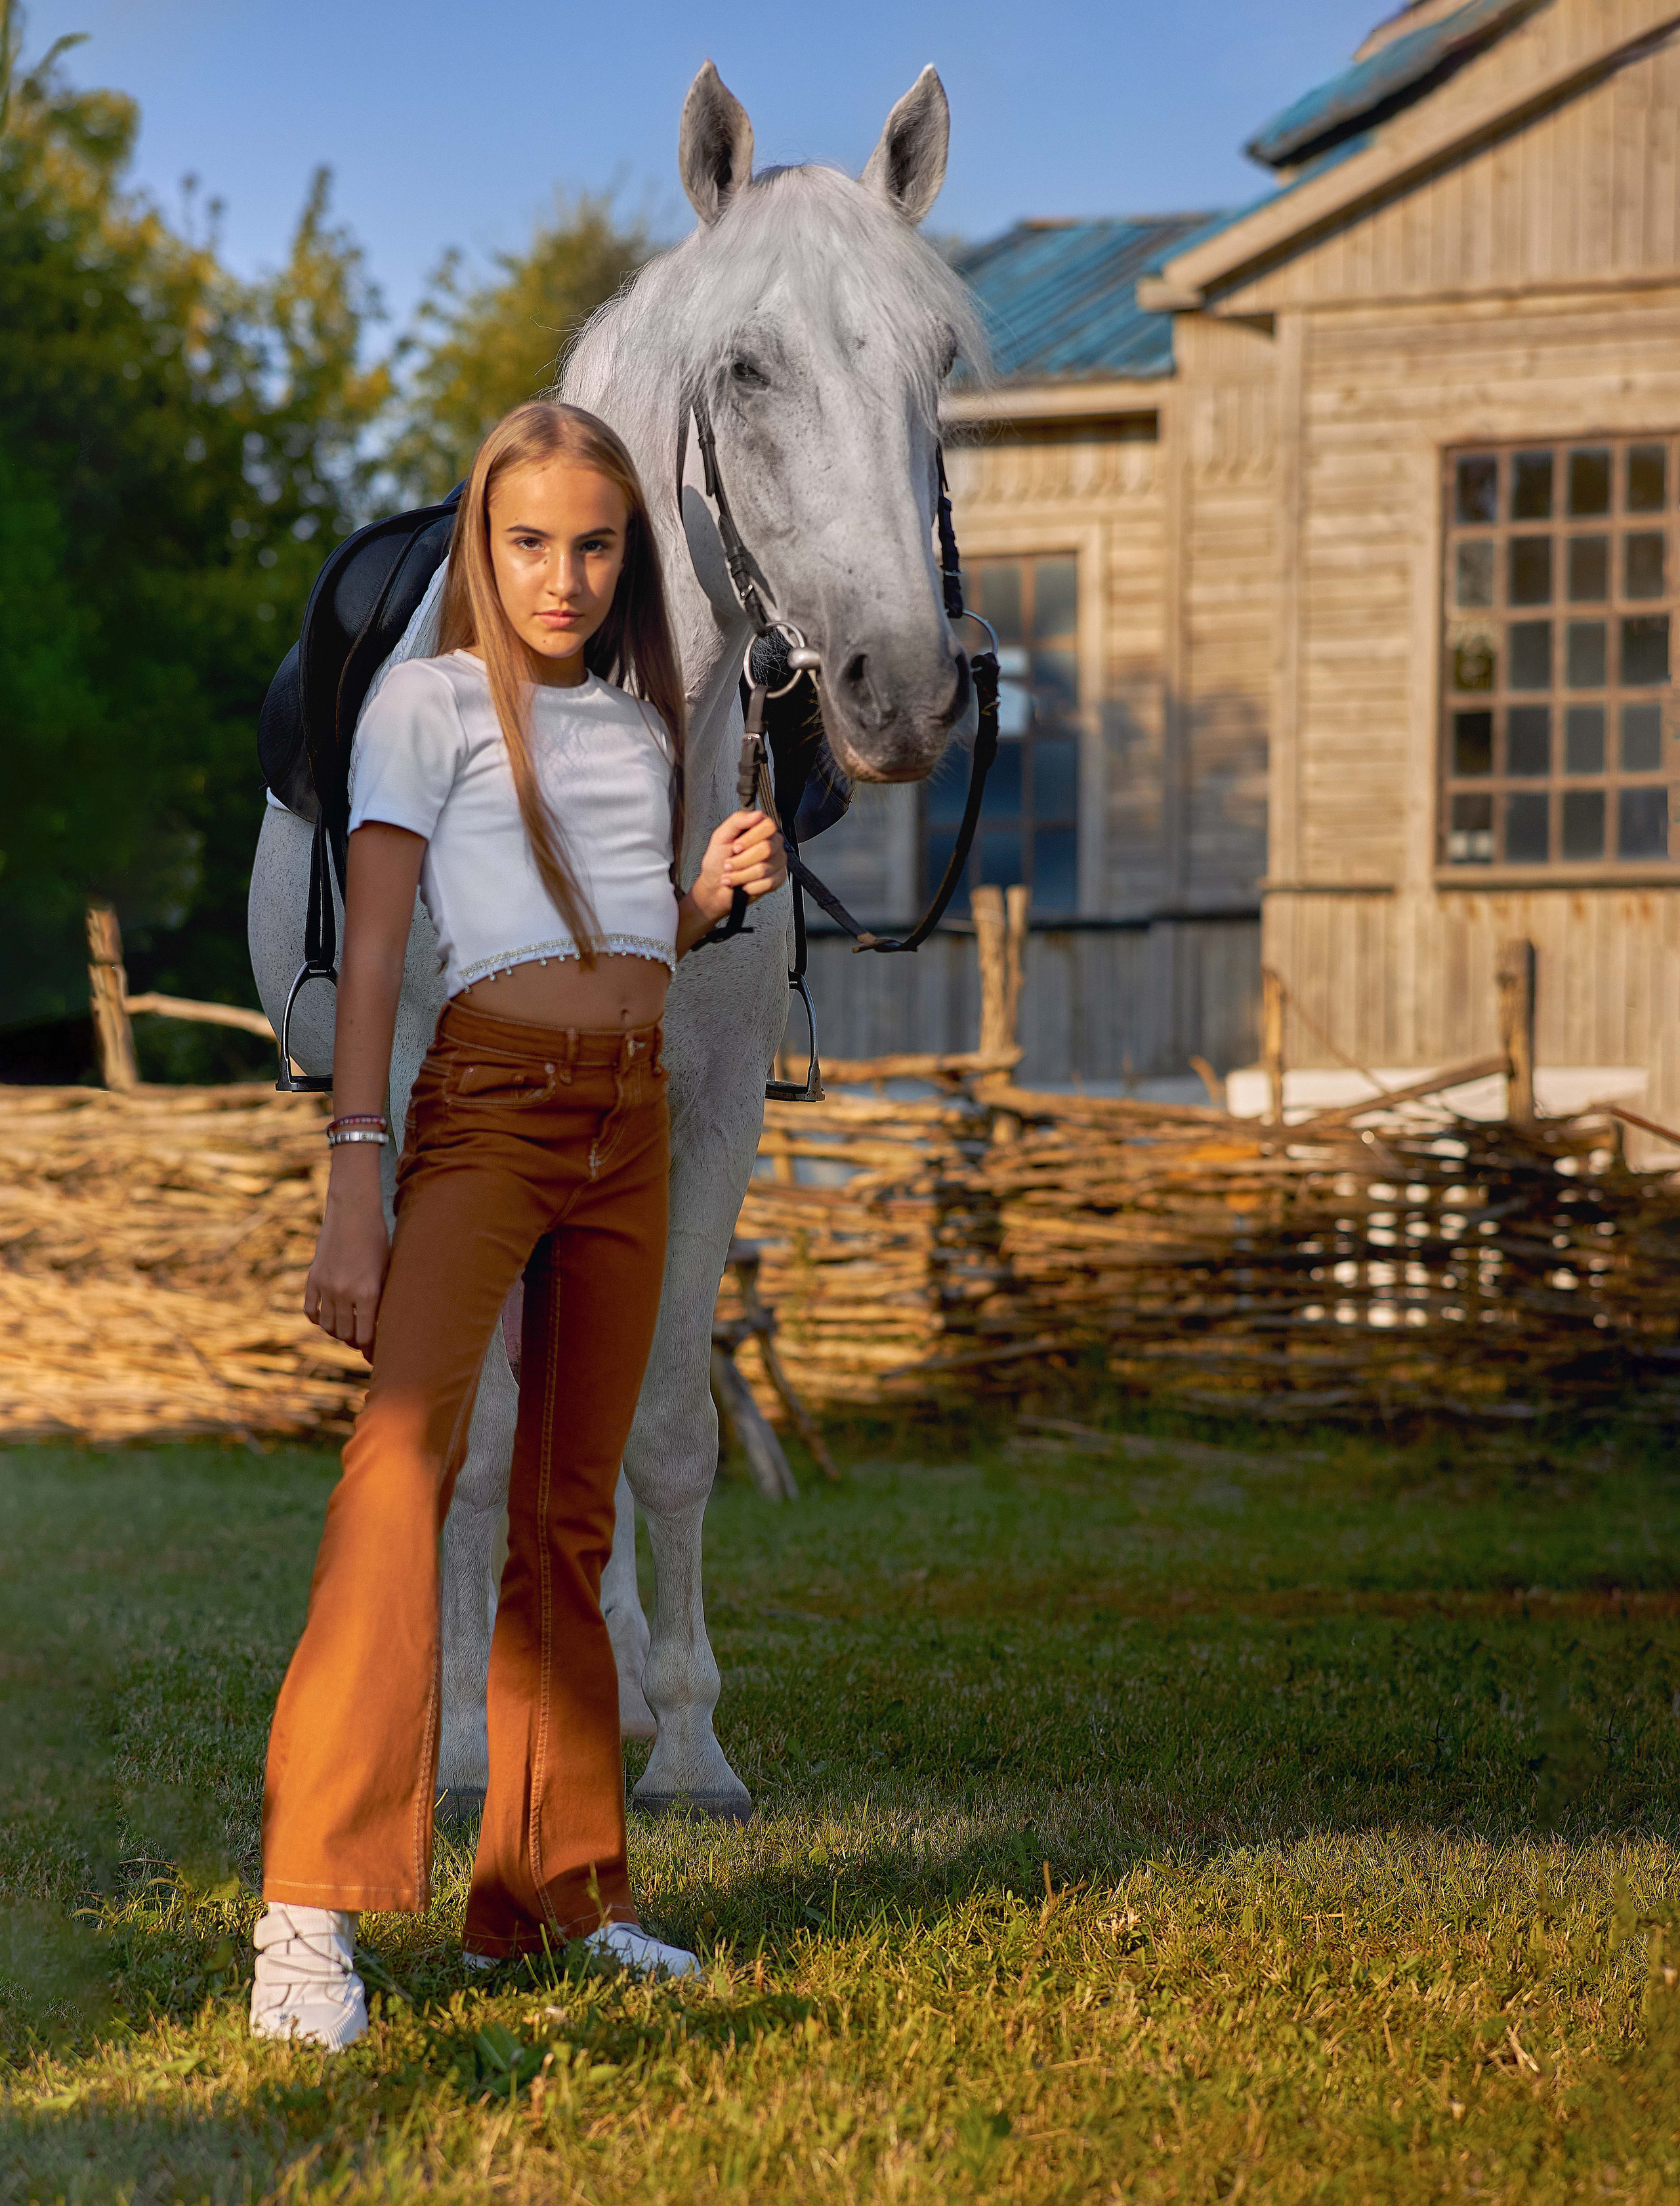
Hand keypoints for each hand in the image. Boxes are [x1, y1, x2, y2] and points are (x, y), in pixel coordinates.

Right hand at [304, 1157, 389, 1359]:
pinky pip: (310, 1310)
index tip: (376, 1356)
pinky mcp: (312, 1278)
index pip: (366, 1336)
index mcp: (369, 1292)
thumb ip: (382, 1298)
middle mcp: (345, 1292)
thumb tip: (380, 1326)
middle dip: (355, 1343)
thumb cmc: (378, 1240)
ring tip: (347, 1331)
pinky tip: (327, 1319)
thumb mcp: (387, 1270)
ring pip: (328, 1326)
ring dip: (338, 1332)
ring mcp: (325, 1286)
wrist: (353, 1212)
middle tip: (362, 1342)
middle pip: (345, 1335)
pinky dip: (318, 1319)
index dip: (371, 1350)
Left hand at [689, 808, 786, 925]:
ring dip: (741, 875)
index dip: (750, 838)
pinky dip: (749, 886)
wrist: (716, 887)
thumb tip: (756, 814)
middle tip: (729, 863)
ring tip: (732, 875)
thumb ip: (737, 821)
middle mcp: (772, 843)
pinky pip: (768, 883)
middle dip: (741, 860)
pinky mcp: (778, 878)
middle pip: (767, 848)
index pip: (768, 826)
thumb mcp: (721, 836)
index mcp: (760, 829)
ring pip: (764, 868)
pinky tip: (743, 884)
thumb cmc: (718, 861)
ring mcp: (778, 861)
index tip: (735, 847)